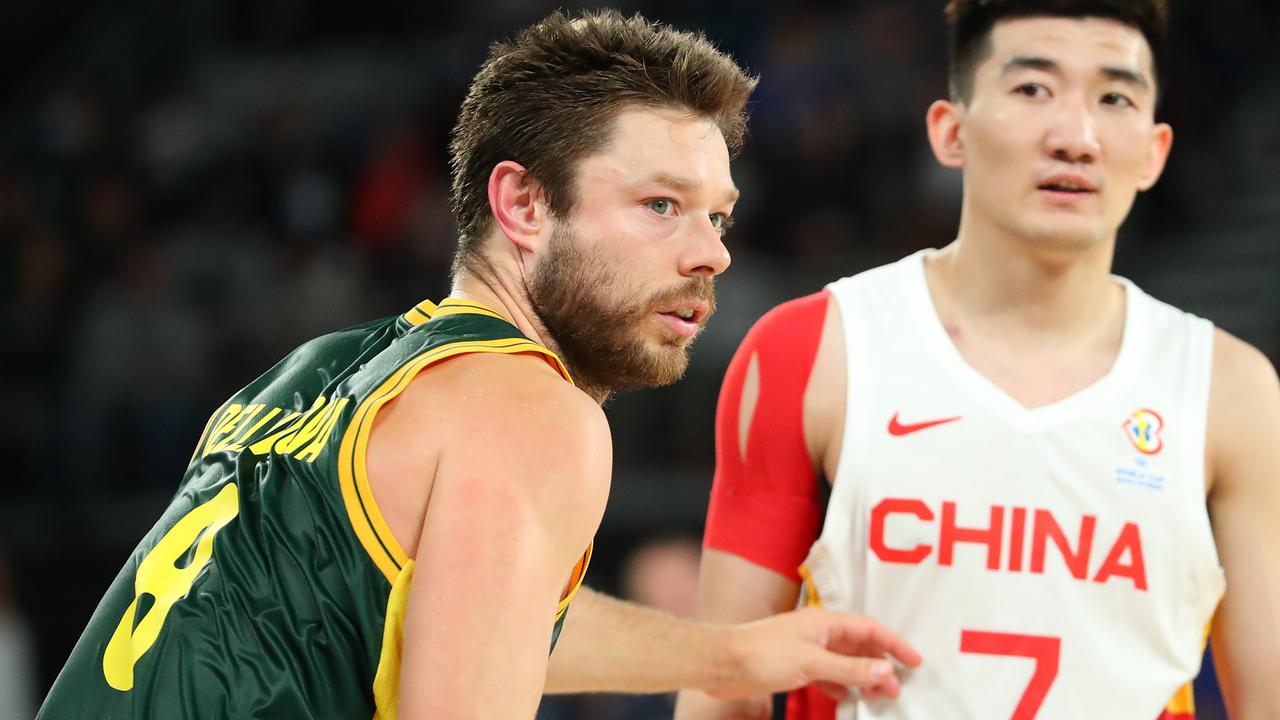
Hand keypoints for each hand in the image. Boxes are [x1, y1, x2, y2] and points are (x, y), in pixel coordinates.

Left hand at [709, 607, 920, 702]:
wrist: (722, 663)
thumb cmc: (761, 653)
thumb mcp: (812, 662)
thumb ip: (850, 668)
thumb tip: (884, 670)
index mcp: (823, 621)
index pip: (868, 629)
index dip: (893, 643)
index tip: (913, 660)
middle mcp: (816, 633)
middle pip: (859, 647)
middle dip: (880, 665)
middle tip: (897, 687)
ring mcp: (805, 650)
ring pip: (844, 663)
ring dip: (862, 677)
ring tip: (879, 696)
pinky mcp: (793, 666)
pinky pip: (827, 675)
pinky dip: (840, 685)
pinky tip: (848, 697)